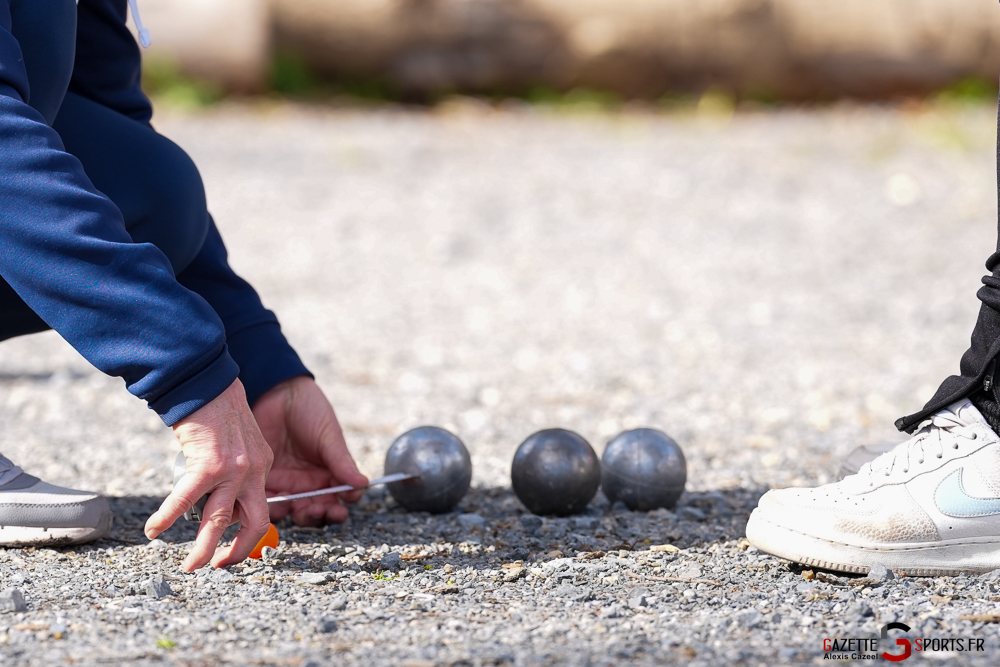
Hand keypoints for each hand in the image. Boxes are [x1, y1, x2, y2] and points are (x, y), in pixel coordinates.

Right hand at [144, 379, 272, 571]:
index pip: (260, 506)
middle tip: (220, 566)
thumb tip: (216, 498)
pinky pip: (185, 500)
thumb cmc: (216, 408)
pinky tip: (153, 531)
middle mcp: (254, 470)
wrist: (207, 380)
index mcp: (263, 465)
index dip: (246, 529)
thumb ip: (235, 468)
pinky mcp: (207, 465)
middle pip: (256, 522)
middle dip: (239, 551)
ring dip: (204, 548)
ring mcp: (233, 469)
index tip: (232, 544)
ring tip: (190, 566)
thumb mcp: (239, 441)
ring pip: (221, 521)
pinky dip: (167, 518)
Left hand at [252, 376, 367, 525]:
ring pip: (294, 511)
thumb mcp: (329, 435)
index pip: (340, 497)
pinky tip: (277, 501)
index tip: (343, 504)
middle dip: (320, 515)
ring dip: (298, 515)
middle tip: (318, 509)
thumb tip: (363, 483)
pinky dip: (272, 507)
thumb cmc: (309, 409)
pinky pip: (268, 501)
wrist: (277, 391)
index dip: (343, 506)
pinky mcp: (265, 479)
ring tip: (298, 507)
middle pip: (317, 510)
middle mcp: (310, 482)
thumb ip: (342, 462)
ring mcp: (287, 482)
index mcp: (330, 472)